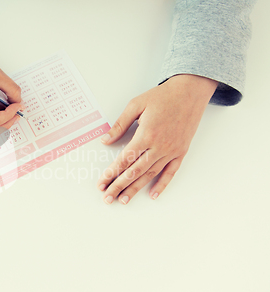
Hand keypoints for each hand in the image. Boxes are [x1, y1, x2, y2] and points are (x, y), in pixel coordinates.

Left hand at [96, 74, 217, 203]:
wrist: (190, 91)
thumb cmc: (162, 96)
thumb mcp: (136, 105)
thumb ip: (120, 124)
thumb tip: (105, 140)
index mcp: (146, 134)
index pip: (124, 159)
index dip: (111, 173)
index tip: (101, 183)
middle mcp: (159, 146)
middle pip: (135, 171)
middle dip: (119, 186)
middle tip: (107, 198)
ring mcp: (172, 150)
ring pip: (150, 175)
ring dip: (136, 189)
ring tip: (124, 200)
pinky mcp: (181, 151)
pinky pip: (170, 172)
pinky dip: (162, 185)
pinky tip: (153, 195)